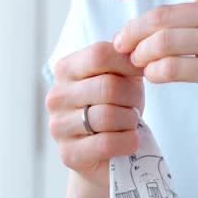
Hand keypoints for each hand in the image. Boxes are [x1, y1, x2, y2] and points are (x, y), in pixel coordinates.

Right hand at [46, 42, 145, 187]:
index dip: (129, 62)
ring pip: (108, 116)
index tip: (141, 74)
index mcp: (66, 70)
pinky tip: (130, 141)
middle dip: (132, 97)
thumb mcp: (121, 77)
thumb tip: (134, 44)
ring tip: (130, 124)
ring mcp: (58, 126)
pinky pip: (106, 143)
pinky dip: (128, 142)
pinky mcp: (69, 154)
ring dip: (130, 121)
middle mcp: (56, 96)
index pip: (99, 54)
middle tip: (135, 106)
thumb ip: (124, 59)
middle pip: (108, 86)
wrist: (104, 153)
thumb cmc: (115, 108)